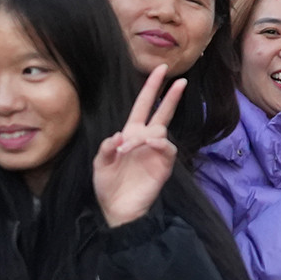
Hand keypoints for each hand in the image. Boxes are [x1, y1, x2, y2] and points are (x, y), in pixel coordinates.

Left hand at [94, 65, 186, 228]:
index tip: (159, 70)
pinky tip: (148, 145)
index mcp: (130, 134)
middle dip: (170, 96)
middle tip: (181, 80)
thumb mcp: (99, 165)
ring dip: (145, 133)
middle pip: (162, 112)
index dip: (151, 88)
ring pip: (160, 130)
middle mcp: (146, 139)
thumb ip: (106, 148)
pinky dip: (158, 144)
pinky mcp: (164, 164)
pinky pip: (166, 147)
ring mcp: (156, 151)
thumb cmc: (108, 186)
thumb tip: (119, 135)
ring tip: (127, 148)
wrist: (118, 209)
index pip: (143, 106)